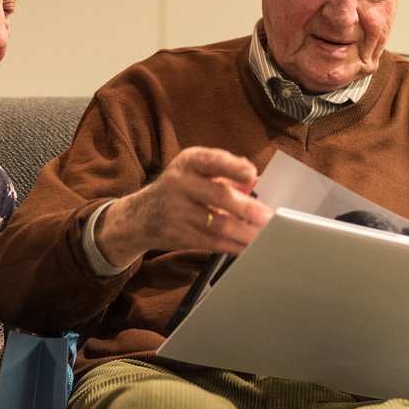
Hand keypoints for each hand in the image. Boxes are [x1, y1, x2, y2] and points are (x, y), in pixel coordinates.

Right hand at [96, 146, 272, 267]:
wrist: (139, 216)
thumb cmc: (177, 190)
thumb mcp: (195, 173)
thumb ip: (226, 175)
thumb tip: (257, 182)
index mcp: (188, 162)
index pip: (212, 161)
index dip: (233, 167)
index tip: (252, 175)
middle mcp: (179, 183)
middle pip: (219, 196)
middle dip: (248, 209)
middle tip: (268, 217)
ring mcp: (176, 211)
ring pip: (218, 224)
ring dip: (245, 233)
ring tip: (264, 236)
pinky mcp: (177, 234)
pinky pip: (211, 242)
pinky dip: (232, 246)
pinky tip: (246, 247)